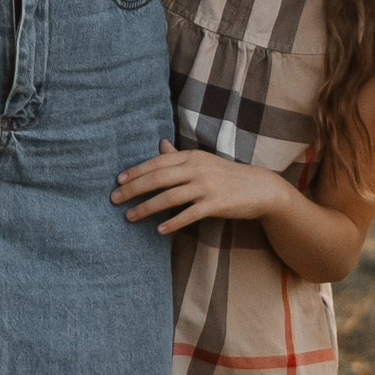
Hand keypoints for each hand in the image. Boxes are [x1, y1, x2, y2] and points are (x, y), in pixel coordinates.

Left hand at [114, 141, 281, 235]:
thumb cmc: (226, 175)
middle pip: (157, 179)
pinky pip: (189, 214)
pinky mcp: (216, 204)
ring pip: (169, 197)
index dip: (136, 171)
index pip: (157, 163)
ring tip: (129, 217)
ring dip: (146, 208)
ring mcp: (206, 186)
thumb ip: (179, 156)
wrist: (260, 188)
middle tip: (114, 199)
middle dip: (133, 189)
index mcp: (191, 156)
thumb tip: (160, 145)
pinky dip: (173, 223)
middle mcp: (196, 169)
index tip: (118, 181)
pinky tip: (159, 230)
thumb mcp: (203, 161)